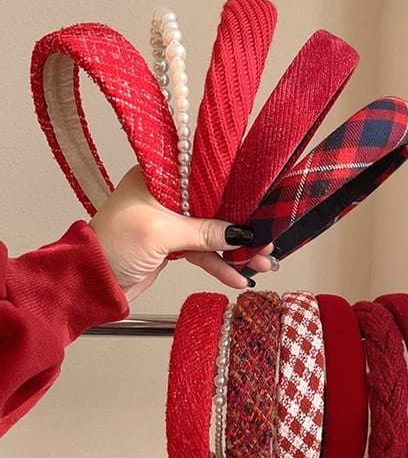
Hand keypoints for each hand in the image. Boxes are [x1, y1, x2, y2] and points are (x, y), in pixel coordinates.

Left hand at [89, 166, 273, 301]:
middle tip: (265, 239)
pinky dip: (220, 264)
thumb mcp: (161, 233)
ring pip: (212, 232)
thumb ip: (203, 231)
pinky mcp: (173, 244)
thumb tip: (240, 234)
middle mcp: (167, 194)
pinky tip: (238, 276)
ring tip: (261, 263)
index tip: (259, 200)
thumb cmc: (111, 245)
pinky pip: (203, 251)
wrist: (91, 281)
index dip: (235, 188)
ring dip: (236, 250)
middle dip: (241, 225)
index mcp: (159, 176)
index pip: (206, 175)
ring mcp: (171, 220)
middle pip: (215, 206)